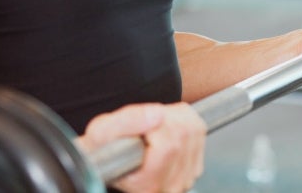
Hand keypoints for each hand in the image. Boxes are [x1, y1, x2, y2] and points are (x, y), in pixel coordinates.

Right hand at [76, 102, 206, 192]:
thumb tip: (158, 115)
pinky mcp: (194, 167)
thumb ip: (127, 122)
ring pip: (195, 129)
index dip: (154, 125)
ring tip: (153, 124)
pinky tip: (166, 127)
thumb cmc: (101, 151)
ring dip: (175, 116)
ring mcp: (186, 178)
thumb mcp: (101, 133)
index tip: (140, 126)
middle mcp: (170, 186)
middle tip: (145, 121)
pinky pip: (200, 130)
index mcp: (148, 184)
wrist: (106, 163)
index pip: (168, 145)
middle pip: (184, 134)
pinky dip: (184, 119)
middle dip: (165, 116)